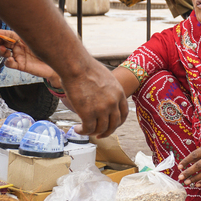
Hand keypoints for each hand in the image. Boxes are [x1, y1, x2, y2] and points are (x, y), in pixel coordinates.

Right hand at [0, 29, 55, 78]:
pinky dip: (8, 62)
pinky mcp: (21, 65)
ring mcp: (19, 56)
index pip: (8, 35)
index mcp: (21, 39)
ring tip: (3, 49)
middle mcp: (18, 47)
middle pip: (4, 43)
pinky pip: (11, 64)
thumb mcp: (39, 39)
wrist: (57, 61)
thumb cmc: (49, 48)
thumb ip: (29, 34)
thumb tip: (19, 25)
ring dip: (1, 51)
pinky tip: (10, 59)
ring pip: (4, 53)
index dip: (2, 33)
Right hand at [0, 29, 128, 137]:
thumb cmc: (87, 67)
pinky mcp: (88, 113)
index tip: (111, 126)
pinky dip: (82, 132)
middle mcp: (113, 103)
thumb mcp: (106, 77)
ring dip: (92, 133)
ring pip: (101, 129)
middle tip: (99, 134)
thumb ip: (108, 89)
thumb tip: (102, 94)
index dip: (118, 122)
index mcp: (119, 94)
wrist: (76, 66)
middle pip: (114, 124)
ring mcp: (102, 109)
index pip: (124, 114)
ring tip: (83, 130)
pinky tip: (77, 129)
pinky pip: (88, 129)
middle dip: (107, 132)